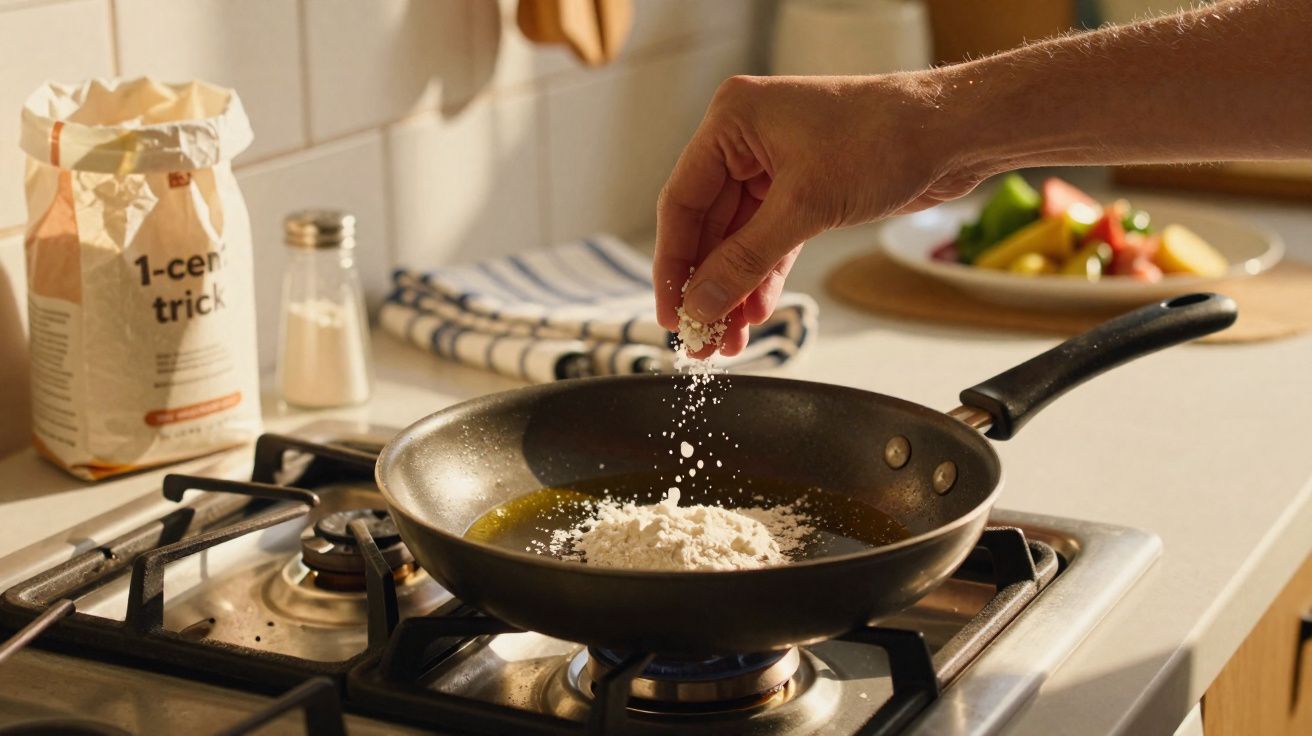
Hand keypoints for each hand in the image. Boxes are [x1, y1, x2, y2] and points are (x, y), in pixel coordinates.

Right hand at [653, 73, 982, 355]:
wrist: (952, 133)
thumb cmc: (885, 138)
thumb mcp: (805, 206)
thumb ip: (745, 260)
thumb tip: (701, 303)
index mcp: (732, 121)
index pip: (682, 202)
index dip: (673, 265)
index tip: (670, 314)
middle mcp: (747, 141)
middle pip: (708, 228)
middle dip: (707, 287)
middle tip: (698, 337)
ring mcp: (775, 166)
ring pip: (739, 241)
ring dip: (734, 290)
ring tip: (727, 340)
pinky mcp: (804, 190)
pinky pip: (769, 242)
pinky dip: (763, 277)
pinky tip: (756, 315)